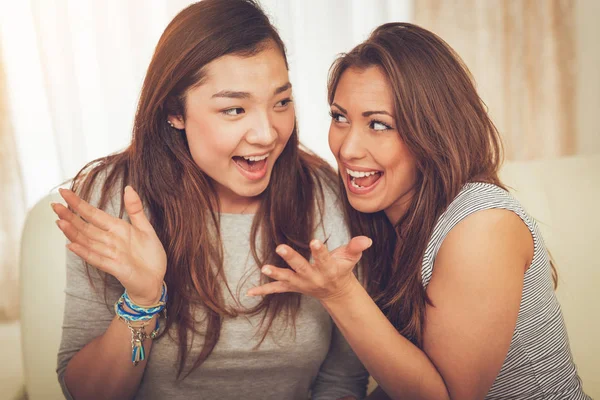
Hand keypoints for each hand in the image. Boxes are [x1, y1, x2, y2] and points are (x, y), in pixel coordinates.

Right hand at [52, 186, 166, 304]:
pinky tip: (72, 246)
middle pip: (86, 227)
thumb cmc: (149, 255)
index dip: (79, 204)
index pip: (94, 214)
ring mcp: (110, 254)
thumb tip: (128, 187)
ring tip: (59, 222)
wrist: (156, 279)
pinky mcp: (115, 267)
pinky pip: (97, 259)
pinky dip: (85, 252)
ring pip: (87, 242)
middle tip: (54, 205)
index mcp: (117, 229)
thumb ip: (135, 210)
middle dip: (70, 216)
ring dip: (73, 232)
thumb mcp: (145, 228)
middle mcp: (110, 240)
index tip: (64, 192)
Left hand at [247, 236, 371, 300]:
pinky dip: (264, 291)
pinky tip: (250, 292)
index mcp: (329, 269)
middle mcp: (314, 278)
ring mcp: (302, 284)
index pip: (324, 258)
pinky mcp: (293, 287)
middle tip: (281, 247)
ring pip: (288, 279)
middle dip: (291, 258)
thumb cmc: (342, 269)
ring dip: (276, 273)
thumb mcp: (351, 258)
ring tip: (264, 268)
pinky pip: (277, 290)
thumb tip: (367, 239)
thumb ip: (356, 247)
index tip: (314, 241)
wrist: (336, 292)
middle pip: (302, 267)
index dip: (319, 250)